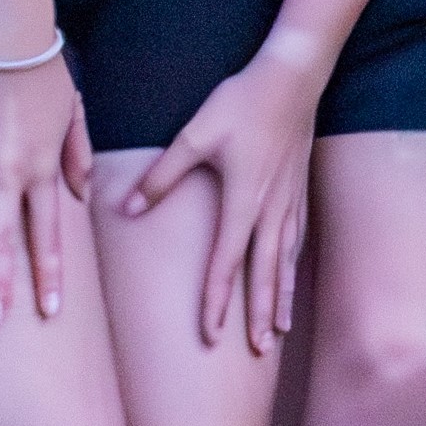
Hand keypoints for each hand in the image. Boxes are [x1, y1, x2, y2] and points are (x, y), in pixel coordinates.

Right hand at [0, 53, 91, 327]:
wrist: (9, 38)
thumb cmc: (44, 74)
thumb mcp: (74, 114)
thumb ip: (77, 157)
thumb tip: (81, 197)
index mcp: (42, 170)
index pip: (47, 232)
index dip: (48, 272)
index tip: (50, 309)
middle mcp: (9, 174)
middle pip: (2, 240)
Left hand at [128, 45, 325, 352]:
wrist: (294, 75)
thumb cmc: (242, 102)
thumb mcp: (195, 135)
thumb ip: (162, 176)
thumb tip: (127, 209)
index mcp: (243, 200)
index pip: (226, 263)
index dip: (218, 302)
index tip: (212, 336)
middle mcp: (270, 208)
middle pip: (265, 273)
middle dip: (259, 314)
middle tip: (257, 350)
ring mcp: (290, 199)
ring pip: (286, 260)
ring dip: (280, 296)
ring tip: (277, 328)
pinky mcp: (299, 187)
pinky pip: (296, 239)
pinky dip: (292, 266)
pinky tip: (290, 276)